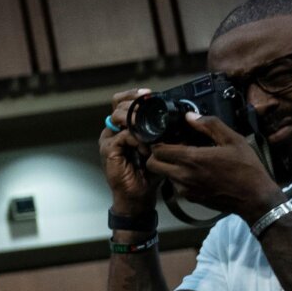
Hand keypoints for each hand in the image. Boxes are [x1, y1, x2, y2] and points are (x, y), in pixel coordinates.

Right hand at [100, 88, 160, 214]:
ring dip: (139, 122)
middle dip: (138, 105)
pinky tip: (147, 148)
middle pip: (119, 105)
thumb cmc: (148, 172)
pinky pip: (123, 136)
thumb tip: (183, 117)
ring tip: (152, 133)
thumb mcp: (161, 146)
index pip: (121, 101)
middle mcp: (112, 131)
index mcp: (123, 127)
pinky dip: (138, 140)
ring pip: (120, 117)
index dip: (134, 94)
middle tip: (153, 111)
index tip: (150, 94)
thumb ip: (165, 131)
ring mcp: (108, 140)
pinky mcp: (108, 150)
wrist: (138, 196)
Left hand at [143, 113, 284, 220]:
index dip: (160, 142)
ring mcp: (184, 189)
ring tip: (188, 159)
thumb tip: (189, 116)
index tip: (170, 138)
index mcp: (192, 159)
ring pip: (163, 175)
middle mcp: (183, 175)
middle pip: (153, 164)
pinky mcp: (189, 198)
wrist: (254, 197)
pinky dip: (180, 177)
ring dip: (169, 166)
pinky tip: (197, 171)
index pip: (157, 150)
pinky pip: (175, 185)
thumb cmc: (246, 167)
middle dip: (157, 155)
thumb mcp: (233, 140)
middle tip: (172, 148)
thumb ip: (210, 125)